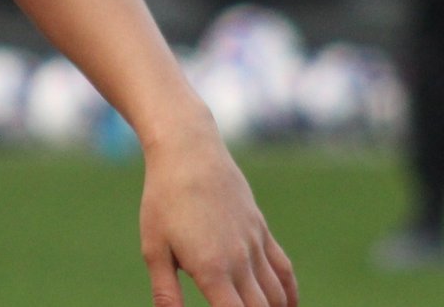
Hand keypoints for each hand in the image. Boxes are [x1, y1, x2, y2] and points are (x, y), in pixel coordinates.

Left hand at [140, 118, 296, 306]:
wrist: (189, 151)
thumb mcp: (154, 248)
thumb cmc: (163, 199)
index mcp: (212, 269)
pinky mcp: (262, 230)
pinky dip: (289, 295)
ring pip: (276, 296)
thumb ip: (166, 293)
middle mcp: (241, 261)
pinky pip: (284, 270)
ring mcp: (256, 245)